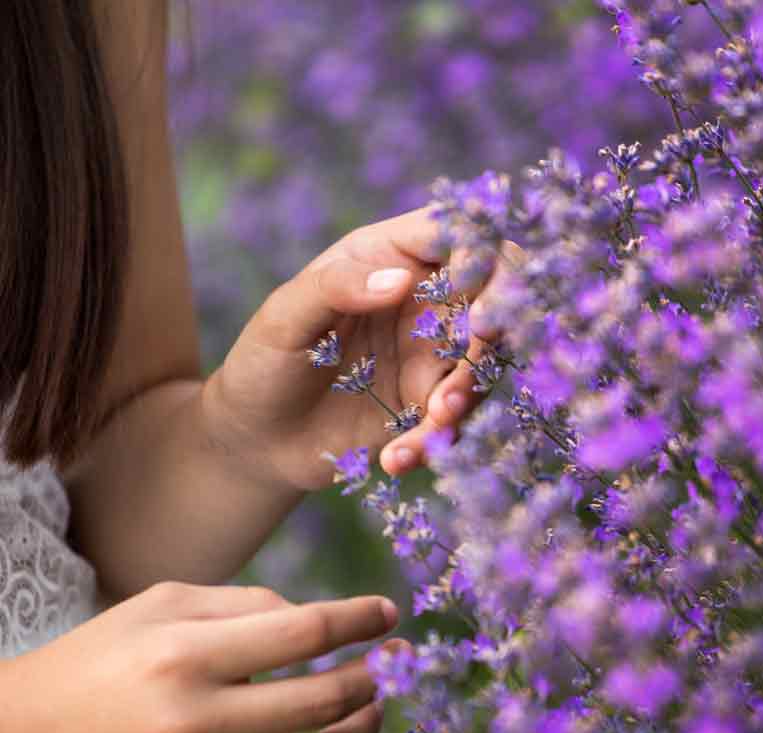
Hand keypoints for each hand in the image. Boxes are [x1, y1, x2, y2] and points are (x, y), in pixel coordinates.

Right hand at [0, 581, 402, 732]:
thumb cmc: (100, 660)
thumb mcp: (162, 606)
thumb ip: (247, 604)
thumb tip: (321, 621)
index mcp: (187, 656)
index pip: (305, 633)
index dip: (360, 619)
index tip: (389, 613)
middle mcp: (198, 721)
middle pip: (326, 700)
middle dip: (376, 676)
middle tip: (393, 661)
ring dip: (365, 730)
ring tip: (371, 706)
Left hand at [203, 206, 520, 491]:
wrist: (256, 440)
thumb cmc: (261, 363)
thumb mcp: (284, 318)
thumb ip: (337, 288)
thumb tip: (402, 279)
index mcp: (390, 256)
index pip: (458, 234)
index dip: (484, 257)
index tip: (476, 302)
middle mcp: (423, 299)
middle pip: (492, 294)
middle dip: (497, 326)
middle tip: (479, 349)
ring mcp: (432, 352)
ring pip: (484, 361)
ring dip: (468, 392)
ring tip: (432, 422)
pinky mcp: (432, 403)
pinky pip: (458, 417)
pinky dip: (436, 440)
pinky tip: (396, 459)